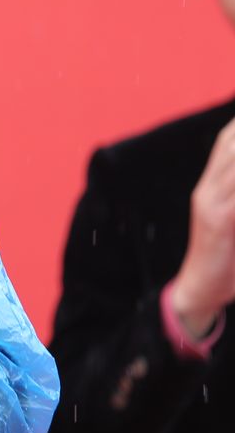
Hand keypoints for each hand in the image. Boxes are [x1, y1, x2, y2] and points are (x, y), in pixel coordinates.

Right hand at [171, 117, 234, 335]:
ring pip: (234, 163)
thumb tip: (233, 182)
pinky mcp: (220, 219)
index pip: (225, 141)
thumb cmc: (224, 259)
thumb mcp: (228, 219)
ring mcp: (212, 204)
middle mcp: (208, 190)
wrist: (200, 291)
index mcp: (209, 188)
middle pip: (231, 145)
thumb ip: (232, 195)